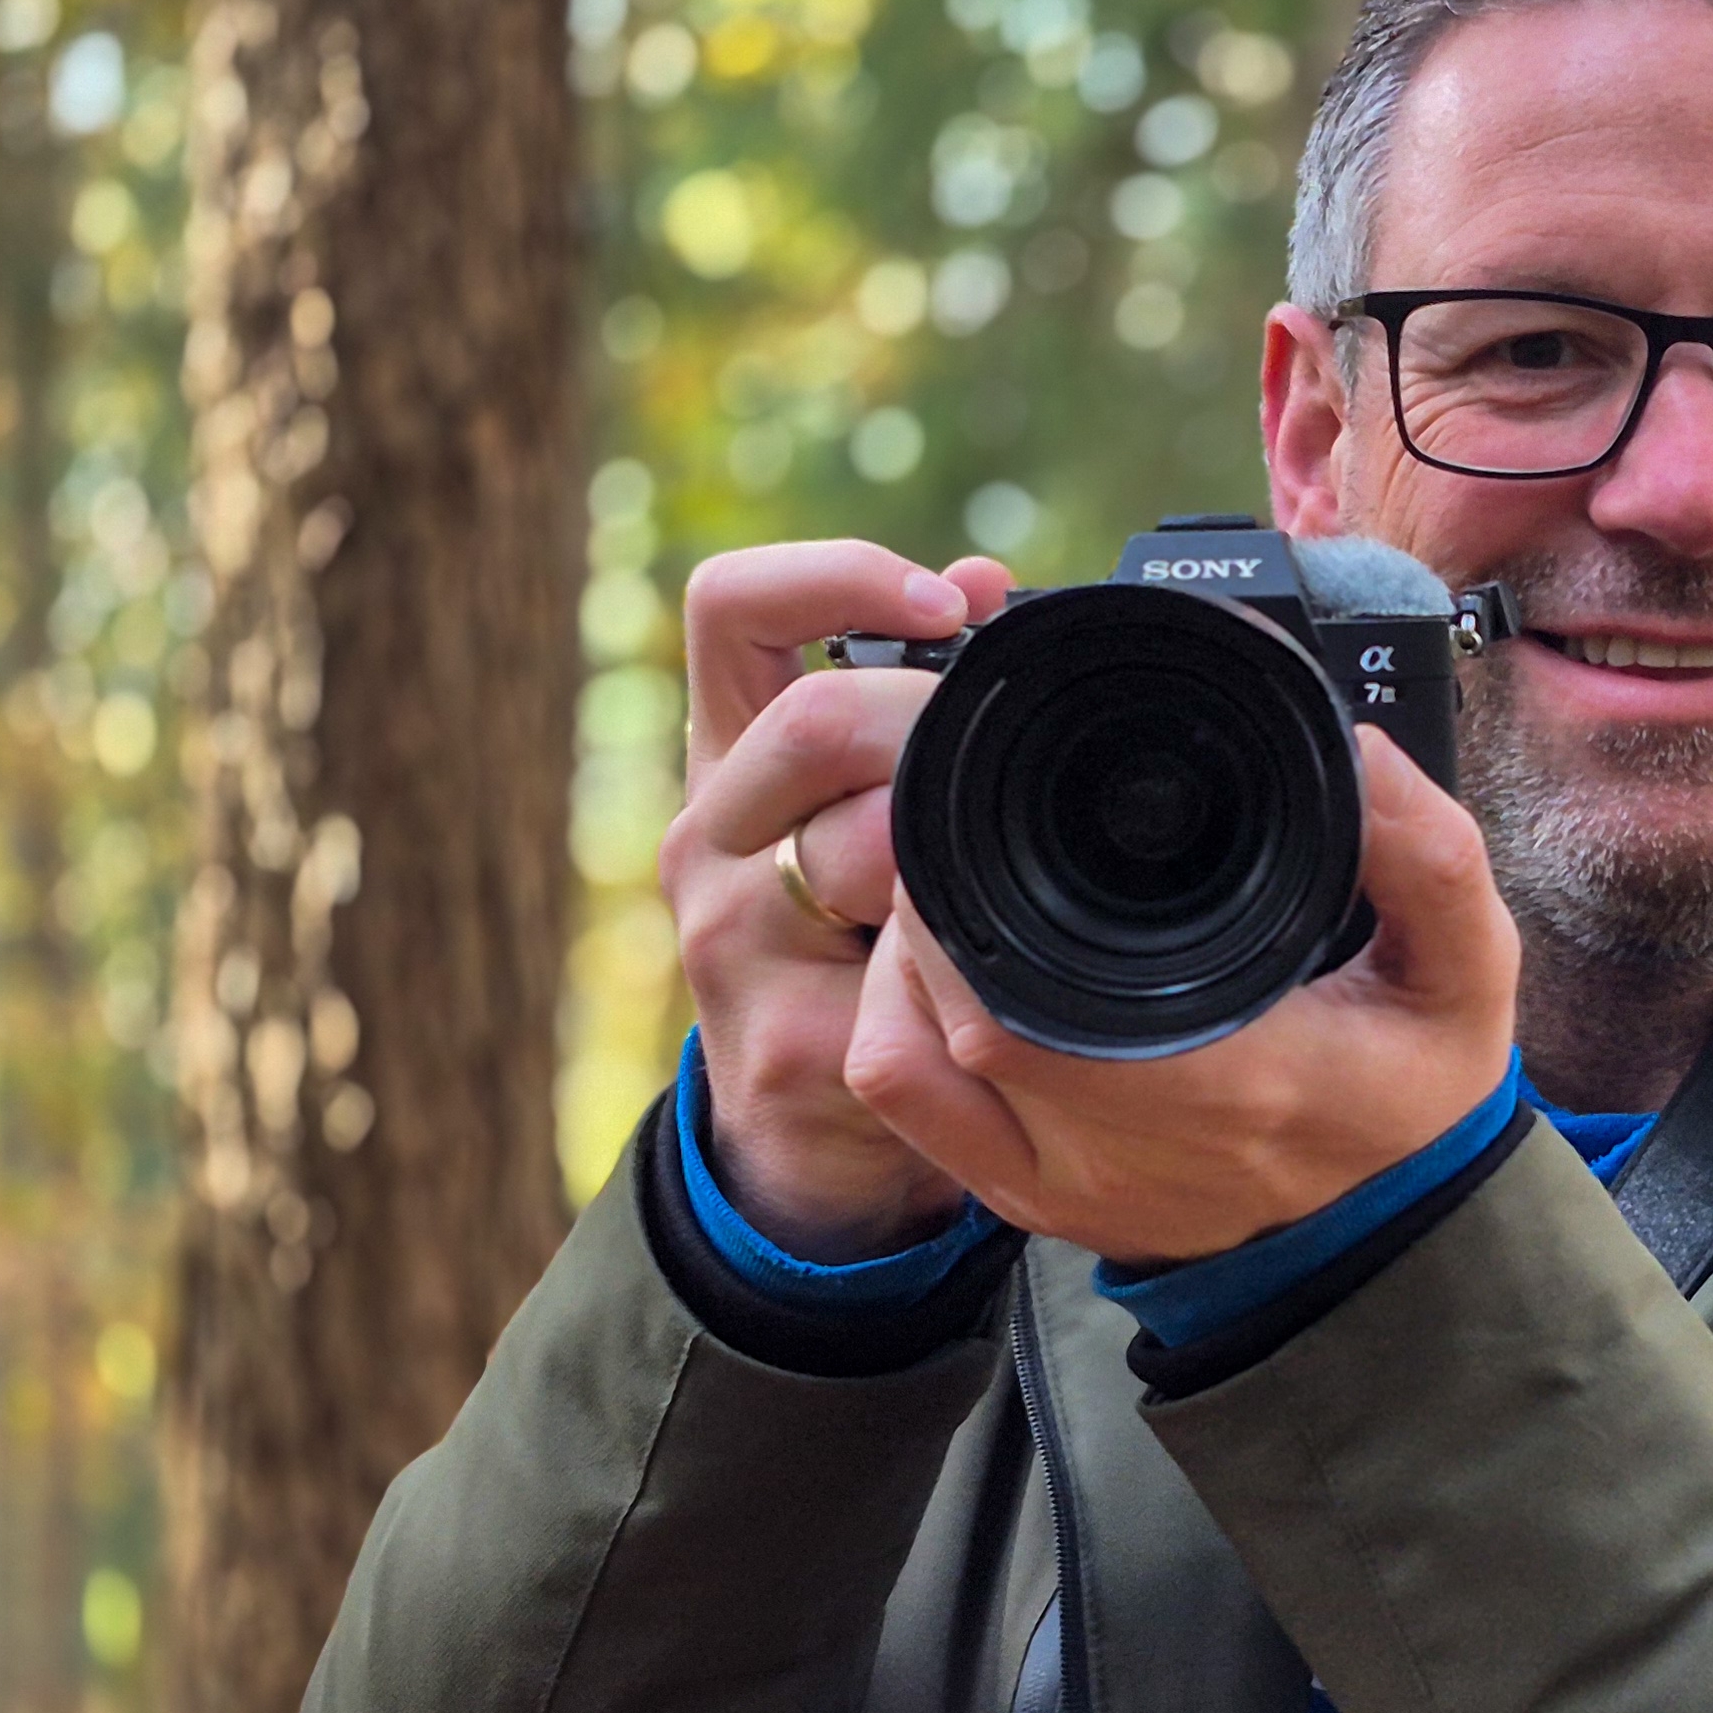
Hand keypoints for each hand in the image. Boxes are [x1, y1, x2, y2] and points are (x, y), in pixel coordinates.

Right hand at [659, 539, 1014, 1258]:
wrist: (811, 1135)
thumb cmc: (859, 944)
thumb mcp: (873, 810)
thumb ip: (918, 696)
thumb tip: (989, 580)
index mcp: (733, 758)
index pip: (733, 607)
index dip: (836, 577)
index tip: (946, 604)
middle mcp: (711, 837)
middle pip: (814, 724)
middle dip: (933, 735)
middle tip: (1001, 779)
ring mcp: (729, 944)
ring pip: (862, 846)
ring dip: (952, 859)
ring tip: (989, 892)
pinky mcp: (783, 1044)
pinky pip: (905, 977)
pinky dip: (965, 969)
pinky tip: (986, 984)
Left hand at [849, 725, 1521, 1267]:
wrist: (1389, 1238)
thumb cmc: (1415, 1096)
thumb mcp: (1468, 972)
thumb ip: (1431, 859)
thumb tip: (1360, 754)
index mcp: (1230, 1082)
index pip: (1029, 997)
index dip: (973, 892)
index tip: (991, 804)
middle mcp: (1128, 1145)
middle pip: (946, 1010)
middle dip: (935, 898)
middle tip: (969, 820)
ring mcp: (1067, 1183)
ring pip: (903, 1058)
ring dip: (904, 963)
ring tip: (958, 892)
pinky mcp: (1033, 1202)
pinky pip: (910, 1110)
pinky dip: (900, 1026)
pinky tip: (949, 975)